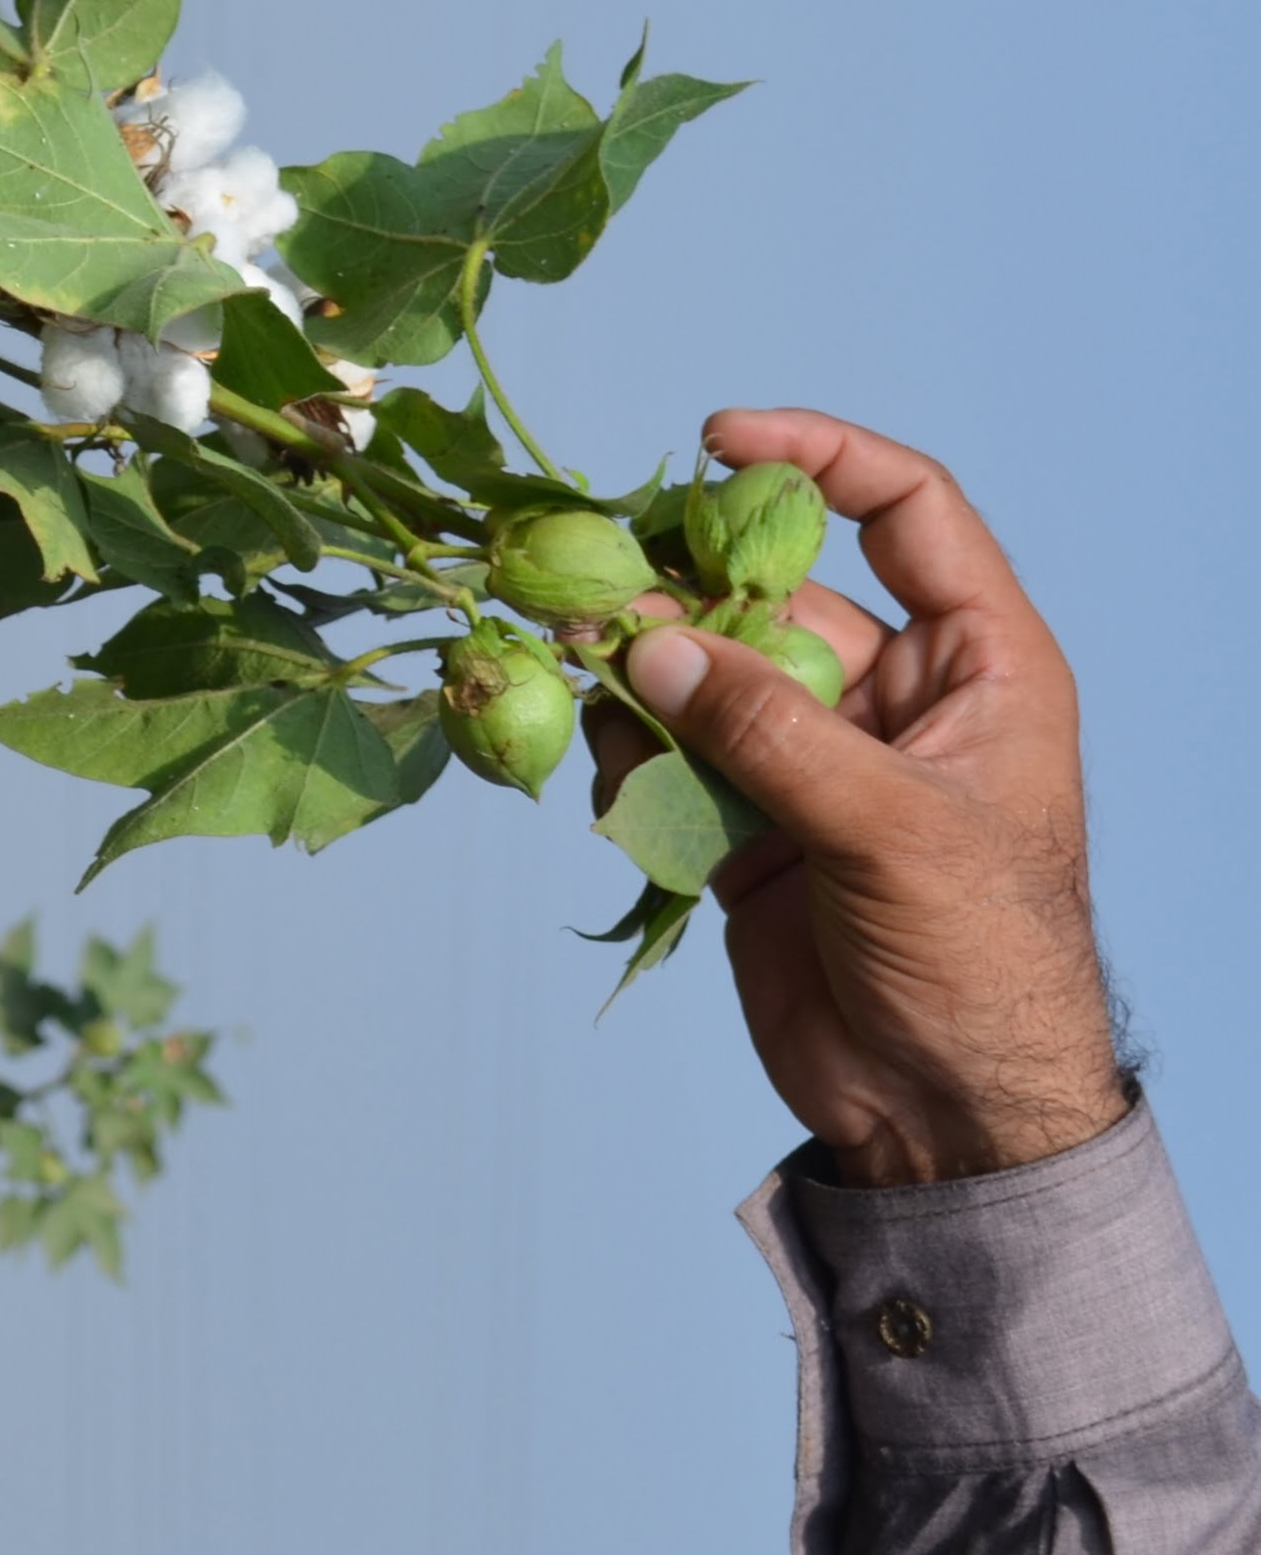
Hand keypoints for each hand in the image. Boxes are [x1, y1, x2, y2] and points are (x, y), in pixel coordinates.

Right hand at [585, 408, 1127, 1189]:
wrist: (948, 1114)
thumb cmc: (983, 964)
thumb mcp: (895, 833)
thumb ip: (770, 735)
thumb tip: (648, 646)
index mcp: (978, 668)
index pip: (906, 513)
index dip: (819, 457)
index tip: (718, 440)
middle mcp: (893, 696)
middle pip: (771, 591)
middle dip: (681, 584)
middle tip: (589, 584)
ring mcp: (814, 759)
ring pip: (703, 671)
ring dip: (635, 667)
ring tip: (572, 671)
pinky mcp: (748, 825)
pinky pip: (669, 754)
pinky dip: (624, 751)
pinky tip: (600, 768)